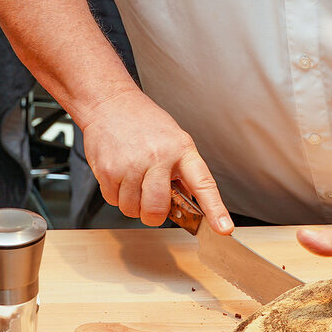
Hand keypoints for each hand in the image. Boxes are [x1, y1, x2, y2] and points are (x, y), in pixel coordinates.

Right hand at [78, 87, 231, 231]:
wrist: (110, 103)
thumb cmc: (144, 121)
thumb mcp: (174, 139)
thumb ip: (183, 171)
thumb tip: (191, 202)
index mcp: (181, 150)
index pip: (203, 183)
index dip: (215, 209)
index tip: (223, 228)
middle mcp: (158, 157)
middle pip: (157, 209)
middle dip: (153, 215)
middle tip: (151, 203)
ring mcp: (131, 165)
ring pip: (132, 209)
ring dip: (132, 203)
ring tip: (133, 179)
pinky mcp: (108, 170)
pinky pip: (113, 201)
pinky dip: (116, 195)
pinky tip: (119, 175)